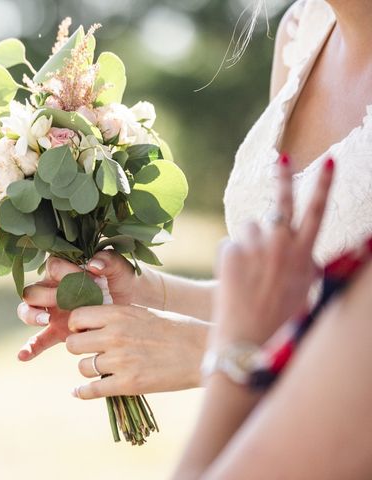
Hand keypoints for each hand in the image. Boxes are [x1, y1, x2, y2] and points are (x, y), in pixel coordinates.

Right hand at [16, 250, 137, 360]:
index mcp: (67, 270)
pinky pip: (39, 340)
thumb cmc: (127, 281)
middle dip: (43, 295)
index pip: (53, 266)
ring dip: (31, 315)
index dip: (63, 272)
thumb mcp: (122, 269)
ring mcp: (54, 312)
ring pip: (28, 311)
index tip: (82, 279)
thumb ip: (109, 261)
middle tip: (61, 301)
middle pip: (33, 289)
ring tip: (45, 320)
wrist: (136, 306)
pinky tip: (23, 356)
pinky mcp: (58, 332)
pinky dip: (29, 348)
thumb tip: (92, 264)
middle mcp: (55, 289)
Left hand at [64, 304, 208, 398]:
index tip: (83, 332)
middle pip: (73, 344)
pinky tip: (78, 392)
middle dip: (79, 349)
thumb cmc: (176, 329)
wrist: (202, 352)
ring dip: (88, 369)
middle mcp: (115, 335)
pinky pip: (92, 390)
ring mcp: (120, 360)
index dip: (76, 326)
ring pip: (82, 367)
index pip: (77, 318)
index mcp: (118, 314)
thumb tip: (92, 324)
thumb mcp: (143, 313)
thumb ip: (116, 318)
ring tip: (100, 369)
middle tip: (90, 351)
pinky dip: (82, 392)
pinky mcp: (128, 384)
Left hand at [212, 155, 334, 346]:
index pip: (317, 212)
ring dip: (249, 242)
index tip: (326, 161)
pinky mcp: (231, 250)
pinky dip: (232, 257)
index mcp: (305, 255)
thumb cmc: (278, 319)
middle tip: (281, 156)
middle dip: (284, 175)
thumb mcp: (305, 291)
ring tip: (250, 273)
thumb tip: (307, 254)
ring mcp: (256, 246)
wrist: (248, 340)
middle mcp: (283, 245)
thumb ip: (306, 265)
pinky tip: (236, 280)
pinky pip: (230, 244)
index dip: (323, 185)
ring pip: (249, 227)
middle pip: (282, 201)